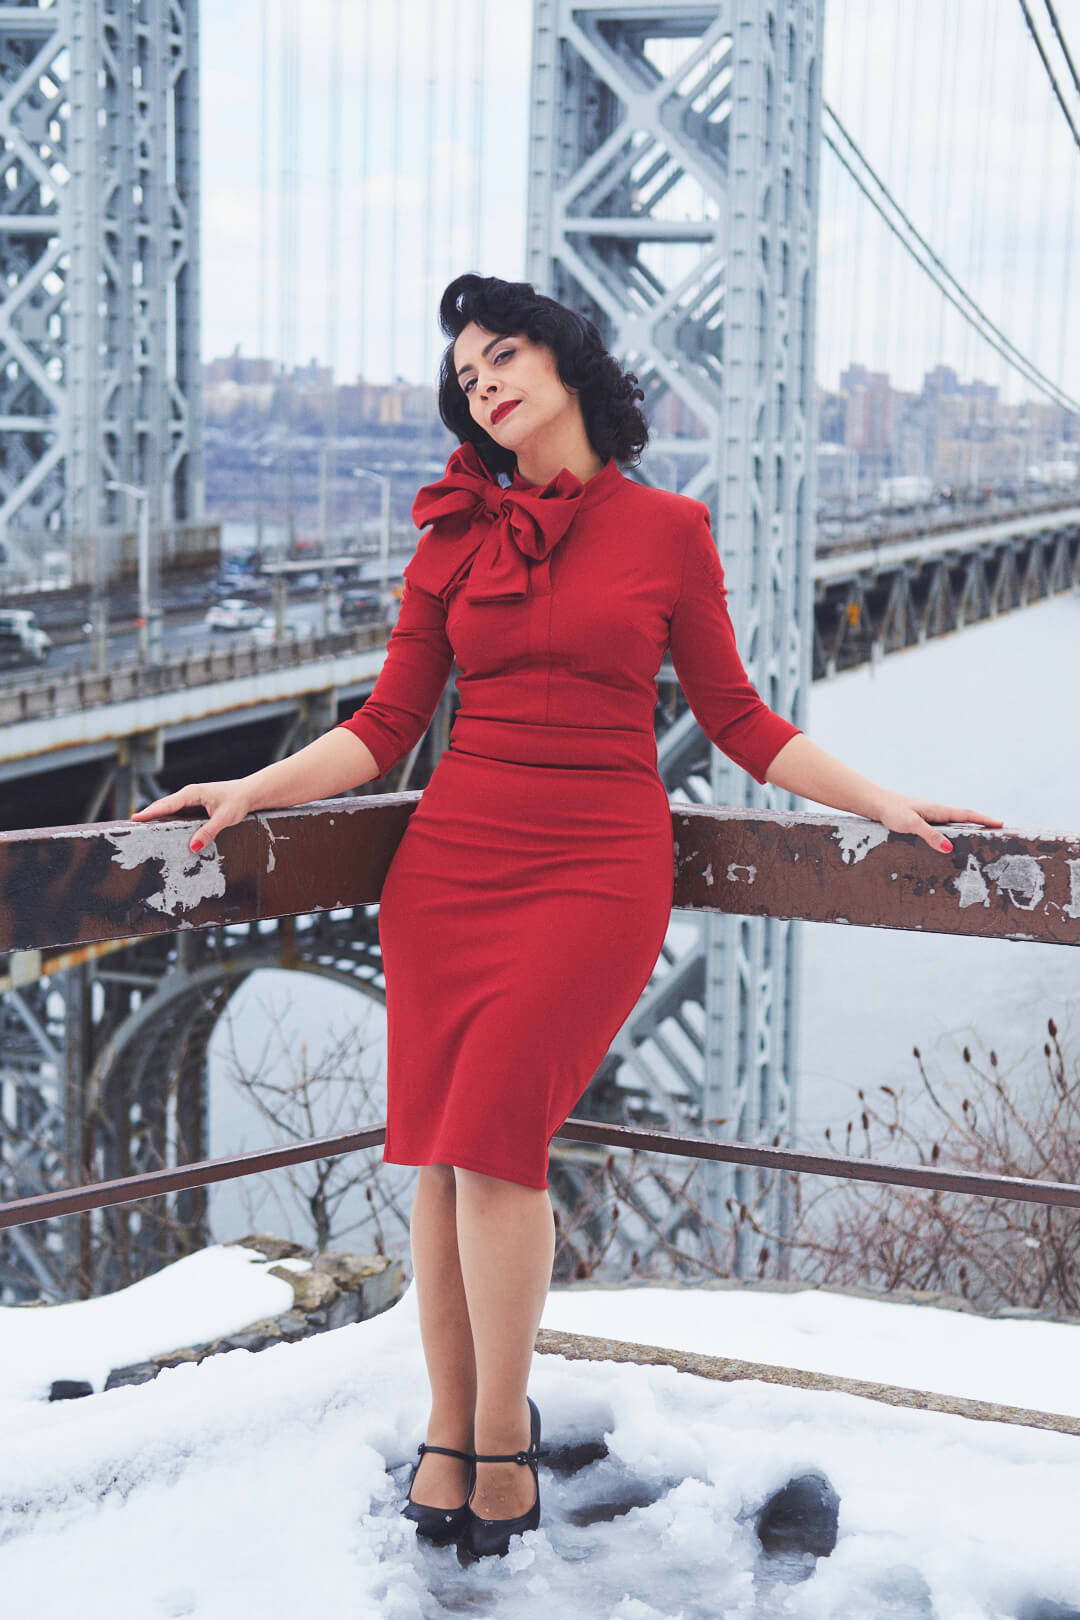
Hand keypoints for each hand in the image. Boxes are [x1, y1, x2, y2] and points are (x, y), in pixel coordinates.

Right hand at [131, 780, 253, 851]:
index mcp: (192, 793)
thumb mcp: (224, 818)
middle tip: (131, 826)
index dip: (150, 812)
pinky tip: (163, 830)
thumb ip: (208, 832)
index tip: (135, 818)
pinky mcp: (195, 806)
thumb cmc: (237, 801)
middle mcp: (188, 794)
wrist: (249, 793)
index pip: (166, 804)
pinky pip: (178, 813)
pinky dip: (168, 819)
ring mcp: (191, 800)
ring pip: (170, 810)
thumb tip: (192, 847)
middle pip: (163, 806)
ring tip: (141, 830)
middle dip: (148, 815)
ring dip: (157, 818)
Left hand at [872, 791, 1003, 854]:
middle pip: (964, 817)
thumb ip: (930, 835)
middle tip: (997, 831)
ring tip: (980, 837)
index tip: (1001, 824)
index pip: (967, 814)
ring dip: (968, 827)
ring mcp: (929, 814)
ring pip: (953, 821)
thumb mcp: (911, 824)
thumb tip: (949, 848)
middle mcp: (937, 811)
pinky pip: (943, 825)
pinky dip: (953, 830)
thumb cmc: (892, 811)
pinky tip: (951, 839)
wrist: (875, 803)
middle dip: (981, 823)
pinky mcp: (922, 819)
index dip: (984, 819)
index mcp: (938, 810)